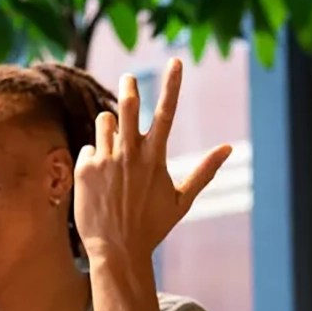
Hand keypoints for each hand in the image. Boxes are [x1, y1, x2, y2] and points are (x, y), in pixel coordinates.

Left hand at [73, 58, 232, 265]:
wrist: (116, 250)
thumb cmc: (151, 226)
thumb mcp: (182, 200)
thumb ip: (204, 170)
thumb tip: (228, 147)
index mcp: (155, 157)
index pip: (166, 112)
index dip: (172, 84)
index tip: (176, 60)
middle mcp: (129, 154)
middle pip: (127, 106)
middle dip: (129, 87)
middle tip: (129, 77)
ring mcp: (104, 160)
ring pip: (104, 123)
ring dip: (110, 127)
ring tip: (115, 151)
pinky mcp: (83, 169)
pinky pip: (88, 148)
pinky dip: (95, 156)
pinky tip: (100, 178)